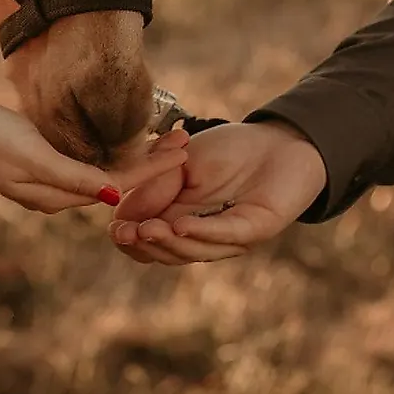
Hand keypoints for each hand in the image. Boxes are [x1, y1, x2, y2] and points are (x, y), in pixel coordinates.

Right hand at [0, 94, 188, 213]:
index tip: (184, 149)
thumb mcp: (34, 156)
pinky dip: (109, 150)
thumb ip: (74, 177)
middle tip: (184, 137)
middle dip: (152, 162)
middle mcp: (56, 193)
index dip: (154, 169)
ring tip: (163, 137)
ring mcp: (45, 178)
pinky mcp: (36, 161)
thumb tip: (116, 199)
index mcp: (58, 195)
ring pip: (102, 172)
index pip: (119, 185)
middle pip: (115, 180)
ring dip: (134, 155)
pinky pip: (85, 161)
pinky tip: (120, 137)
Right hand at [108, 120, 327, 263]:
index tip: (113, 228)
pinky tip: (179, 225)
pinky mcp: (255, 228)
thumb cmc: (231, 150)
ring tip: (147, 230)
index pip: (146, 240)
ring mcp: (228, 236)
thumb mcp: (182, 161)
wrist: (280, 140)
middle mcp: (201, 235)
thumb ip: (155, 184)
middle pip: (165, 252)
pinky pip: (225, 234)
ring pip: (192, 250)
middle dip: (144, 244)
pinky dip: (201, 231)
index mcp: (177, 219)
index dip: (128, 237)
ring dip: (167, 242)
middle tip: (126, 233)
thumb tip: (119, 211)